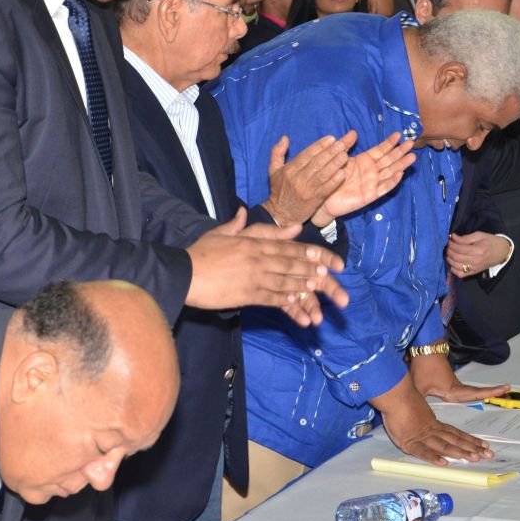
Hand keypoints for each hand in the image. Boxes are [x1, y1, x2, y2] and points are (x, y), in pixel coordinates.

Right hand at [184, 209, 348, 326]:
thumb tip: (243, 211)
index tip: (330, 260)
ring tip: (323, 295)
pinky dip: (288, 303)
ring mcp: (254, 276)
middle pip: (293, 264)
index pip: (289, 246)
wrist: (184, 272)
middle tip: (335, 281)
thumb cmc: (200, 252)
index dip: (312, 254)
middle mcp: (259, 257)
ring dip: (306, 289)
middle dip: (316, 273)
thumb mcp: (220, 232)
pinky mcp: (247, 294)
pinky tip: (301, 309)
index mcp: (254, 241)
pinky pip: (273, 298)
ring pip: (287, 282)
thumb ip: (237, 224)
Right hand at [263, 132, 353, 225]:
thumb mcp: (273, 170)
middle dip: (330, 152)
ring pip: (323, 174)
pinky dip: (334, 181)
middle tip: (341, 143)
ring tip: (345, 155)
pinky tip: (342, 174)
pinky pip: (326, 189)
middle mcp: (298, 179)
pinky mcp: (314, 200)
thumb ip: (277, 152)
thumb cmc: (279, 190)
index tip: (331, 138)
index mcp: (290, 170)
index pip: (307, 154)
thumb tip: (285, 137)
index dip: (319, 145)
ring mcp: (307, 190)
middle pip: (317, 162)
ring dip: (335, 164)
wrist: (281, 215)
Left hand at [315, 132, 415, 224]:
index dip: (389, 143)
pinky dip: (392, 181)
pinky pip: (384, 187)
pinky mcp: (371, 195)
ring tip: (412, 156)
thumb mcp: (340, 160)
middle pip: (389, 160)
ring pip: (390, 172)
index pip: (380, 150)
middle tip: (411, 142)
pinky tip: (400, 173)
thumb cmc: (333, 178)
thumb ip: (346, 147)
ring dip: (401, 164)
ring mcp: (373, 183)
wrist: (326, 198)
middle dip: (400, 151)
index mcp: (365, 161)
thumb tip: (353, 132)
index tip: (398, 134)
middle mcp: (371, 171)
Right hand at [374, 374, 495, 465]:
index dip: (469, 439)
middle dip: (472, 448)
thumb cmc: (402, 399)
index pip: (455, 433)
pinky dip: (432, 457)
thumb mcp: (417, 408)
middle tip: (488, 455)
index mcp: (433, 423)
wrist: (393, 394)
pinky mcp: (409, 441)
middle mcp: (432, 430)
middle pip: (455, 440)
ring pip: (443, 446)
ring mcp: (421, 436)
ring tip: (474, 458)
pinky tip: (443, 463)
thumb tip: (426, 420)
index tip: (483, 444)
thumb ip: (423, 417)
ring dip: (459, 453)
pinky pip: (422, 451)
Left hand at [409, 351, 510, 403]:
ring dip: (483, 392)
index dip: (489, 393)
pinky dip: (473, 392)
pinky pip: (464, 389)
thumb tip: (415, 413)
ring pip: (471, 390)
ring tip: (500, 392)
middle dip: (492, 391)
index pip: (476, 393)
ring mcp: (453, 383)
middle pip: (478, 391)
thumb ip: (417, 401)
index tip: (504, 389)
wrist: (423, 349)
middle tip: (507, 389)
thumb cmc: (422, 367)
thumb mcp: (418, 386)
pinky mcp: (448, 381)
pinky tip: (476, 395)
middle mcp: (456, 387)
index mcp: (453, 390)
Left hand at [445, 232, 510, 276]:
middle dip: (449, 251)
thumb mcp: (480, 235)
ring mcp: (475, 268)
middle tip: (448, 246)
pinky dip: (454, 269)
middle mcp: (476, 261)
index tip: (449, 239)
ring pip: (456, 266)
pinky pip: (461, 274)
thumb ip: (466, 238)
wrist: (502, 252)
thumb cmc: (491, 241)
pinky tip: (453, 263)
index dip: (452, 244)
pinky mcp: (474, 273)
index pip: (460, 248)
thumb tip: (453, 237)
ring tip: (449, 253)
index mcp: (478, 250)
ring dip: (449, 259)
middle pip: (457, 257)